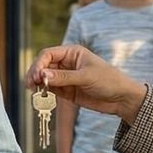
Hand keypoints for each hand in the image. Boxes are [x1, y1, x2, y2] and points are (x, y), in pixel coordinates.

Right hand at [26, 45, 147, 121]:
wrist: (122, 99)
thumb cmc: (109, 81)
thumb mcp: (86, 77)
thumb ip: (63, 77)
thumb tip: (42, 75)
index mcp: (72, 53)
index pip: (48, 54)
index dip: (39, 64)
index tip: (37, 77)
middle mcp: (67, 63)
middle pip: (43, 66)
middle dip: (35, 74)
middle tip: (30, 85)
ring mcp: (66, 77)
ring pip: (45, 78)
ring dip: (38, 83)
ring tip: (33, 91)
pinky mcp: (67, 91)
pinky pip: (51, 89)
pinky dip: (44, 92)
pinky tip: (41, 96)